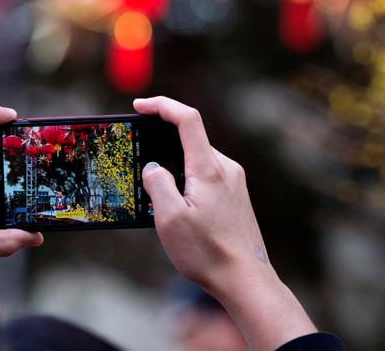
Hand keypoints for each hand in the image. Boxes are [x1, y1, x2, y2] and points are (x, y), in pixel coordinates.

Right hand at [134, 97, 315, 350]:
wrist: (246, 280)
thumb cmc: (209, 254)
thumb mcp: (170, 220)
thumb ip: (157, 185)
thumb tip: (152, 167)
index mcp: (209, 169)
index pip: (187, 119)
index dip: (162, 105)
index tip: (139, 105)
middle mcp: (226, 169)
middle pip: (190, 140)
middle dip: (162, 146)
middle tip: (138, 165)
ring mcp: (234, 182)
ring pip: (198, 161)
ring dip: (175, 169)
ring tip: (158, 200)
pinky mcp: (236, 196)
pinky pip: (207, 176)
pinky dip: (188, 182)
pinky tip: (178, 209)